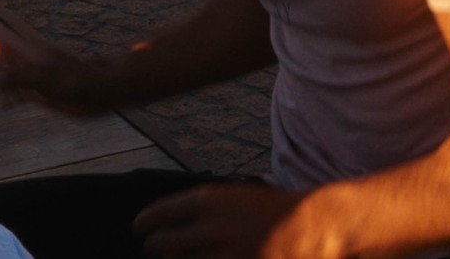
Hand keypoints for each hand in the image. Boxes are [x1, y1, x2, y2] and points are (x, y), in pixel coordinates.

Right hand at [0, 16, 116, 114]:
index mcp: (25, 50)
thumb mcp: (46, 79)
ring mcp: (35, 74)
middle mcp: (27, 59)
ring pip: (5, 72)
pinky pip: (18, 92)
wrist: (108, 88)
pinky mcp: (44, 91)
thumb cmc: (79, 81)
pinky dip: (4, 99)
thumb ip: (15, 79)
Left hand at [134, 181, 304, 258]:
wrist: (312, 225)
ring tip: (170, 257)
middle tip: (150, 245)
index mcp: (210, 200)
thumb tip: (178, 225)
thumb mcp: (237, 197)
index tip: (138, 226)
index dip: (146, 220)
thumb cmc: (275, 207)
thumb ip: (207, 210)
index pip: (163, 211)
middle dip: (154, 245)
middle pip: (164, 242)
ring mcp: (224, 254)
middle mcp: (212, 227)